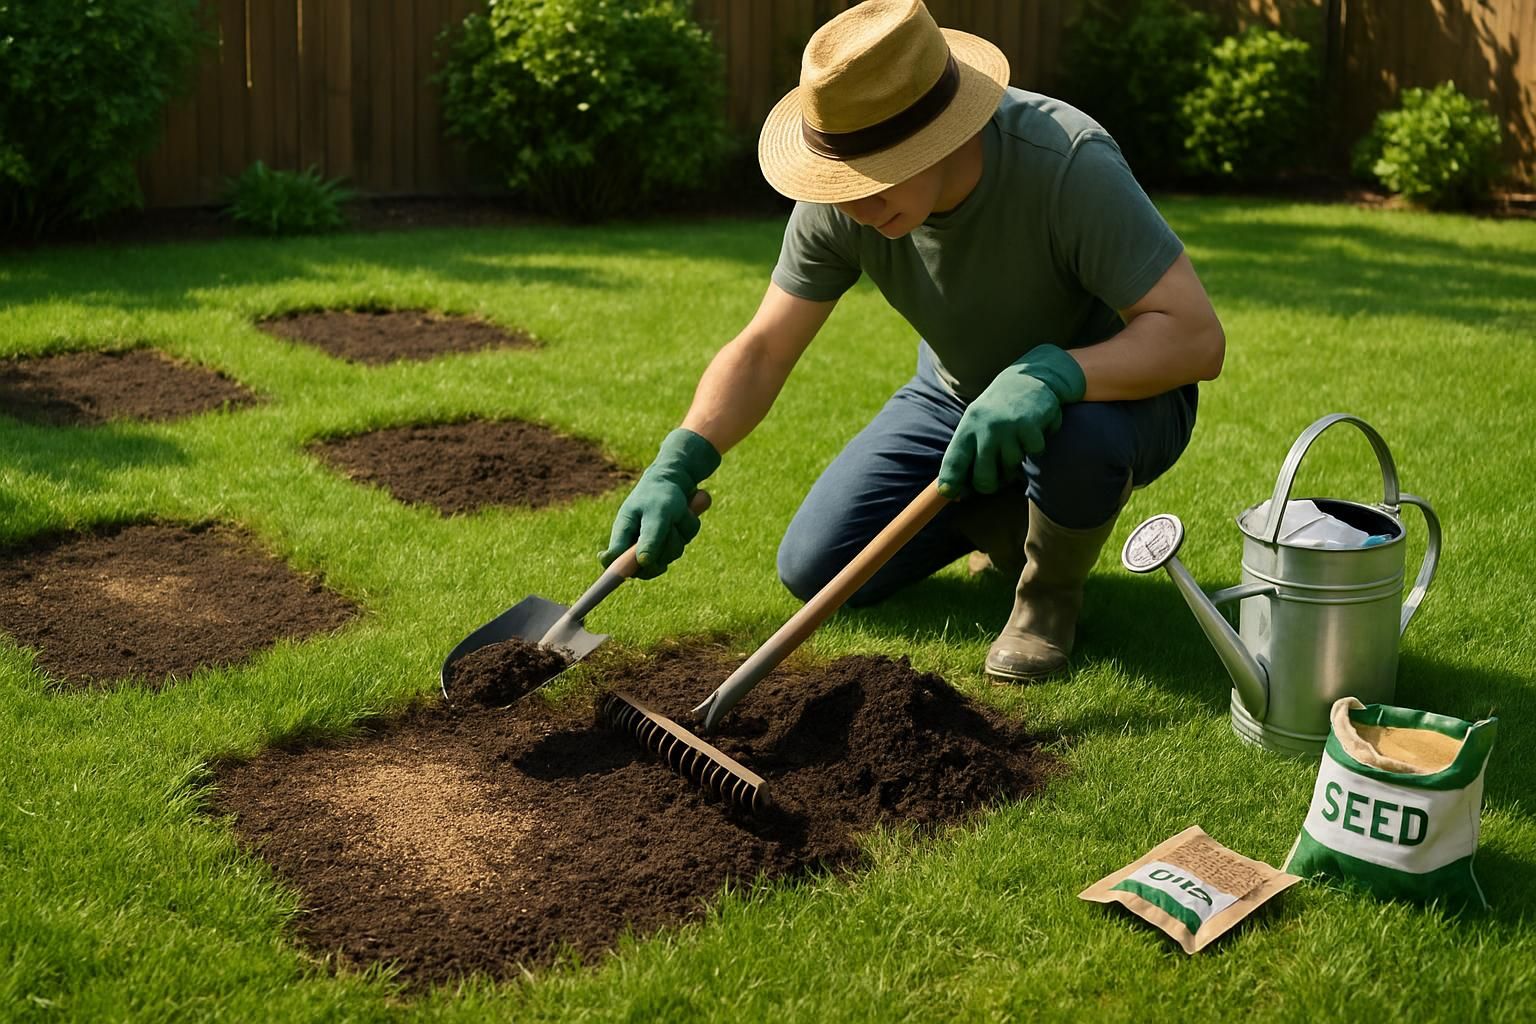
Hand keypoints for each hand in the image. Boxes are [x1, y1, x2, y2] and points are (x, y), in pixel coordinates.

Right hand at [601, 428, 720, 578]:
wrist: (679, 475)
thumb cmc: (662, 492)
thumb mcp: (657, 514)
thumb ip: (650, 538)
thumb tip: (642, 563)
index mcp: (623, 531)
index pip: (612, 560)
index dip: (615, 571)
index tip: (626, 574)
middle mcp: (636, 540)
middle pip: (647, 567)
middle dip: (664, 549)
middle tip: (668, 528)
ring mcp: (655, 541)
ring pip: (670, 555)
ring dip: (679, 534)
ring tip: (676, 513)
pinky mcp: (671, 538)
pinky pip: (683, 543)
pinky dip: (687, 528)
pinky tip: (683, 513)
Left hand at [938, 345, 1085, 497]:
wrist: (1027, 378)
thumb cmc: (998, 411)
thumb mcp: (976, 425)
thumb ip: (967, 455)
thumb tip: (954, 492)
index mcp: (967, 428)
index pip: (954, 462)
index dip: (950, 482)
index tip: (949, 494)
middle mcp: (984, 428)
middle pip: (984, 479)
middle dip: (991, 484)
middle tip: (998, 475)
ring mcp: (1007, 428)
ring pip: (1012, 469)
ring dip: (1017, 462)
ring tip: (1016, 441)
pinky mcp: (1030, 427)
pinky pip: (1033, 453)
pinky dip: (1036, 446)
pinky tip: (1032, 430)